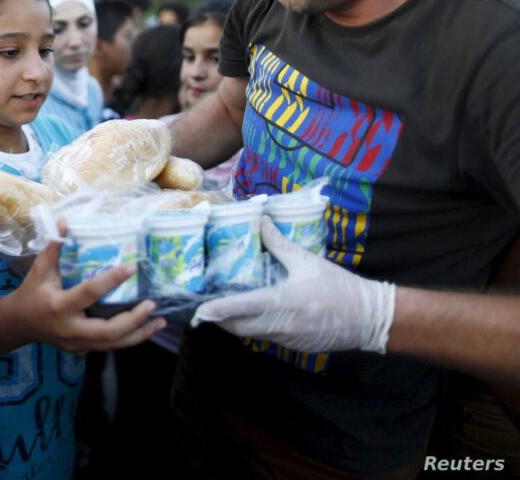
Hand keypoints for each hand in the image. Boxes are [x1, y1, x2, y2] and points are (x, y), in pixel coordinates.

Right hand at [13, 220, 165, 352]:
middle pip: (108, 331)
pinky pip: (110, 346)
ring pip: (114, 344)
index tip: (132, 267)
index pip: (89, 292)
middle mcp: (71, 328)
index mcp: (60, 305)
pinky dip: (130, 339)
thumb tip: (64, 221)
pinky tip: (146, 329)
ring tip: (160, 321)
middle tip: (151, 304)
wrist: (18, 325)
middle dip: (133, 320)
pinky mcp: (82, 350)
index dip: (112, 279)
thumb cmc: (31, 293)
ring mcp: (77, 343)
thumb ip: (53, 248)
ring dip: (139, 334)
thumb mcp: (39, 270)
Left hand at [191, 215, 395, 352]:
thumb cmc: (338, 287)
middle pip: (238, 328)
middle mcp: (281, 325)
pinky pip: (266, 338)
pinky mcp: (294, 346)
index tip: (199, 310)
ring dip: (235, 324)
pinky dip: (254, 328)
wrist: (369, 318)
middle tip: (205, 306)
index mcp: (283, 303)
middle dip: (219, 319)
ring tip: (223, 308)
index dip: (218, 310)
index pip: (242, 308)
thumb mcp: (307, 261)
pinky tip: (252, 314)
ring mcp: (287, 339)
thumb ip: (279, 244)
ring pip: (251, 335)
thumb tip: (261, 221)